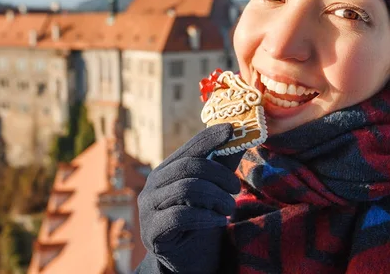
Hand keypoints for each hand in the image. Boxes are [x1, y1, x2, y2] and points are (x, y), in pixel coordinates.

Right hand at [138, 124, 242, 272]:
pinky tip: (219, 222)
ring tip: (229, 209)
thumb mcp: (214, 191)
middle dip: (220, 175)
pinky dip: (205, 217)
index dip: (210, 137)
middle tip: (236, 189)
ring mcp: (148, 208)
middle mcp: (153, 184)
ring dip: (216, 198)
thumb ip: (223, 164)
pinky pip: (180, 216)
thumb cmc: (201, 223)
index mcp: (167, 170)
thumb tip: (241, 134)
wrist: (187, 263)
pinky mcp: (151, 231)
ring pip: (187, 188)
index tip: (232, 129)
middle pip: (190, 166)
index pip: (190, 147)